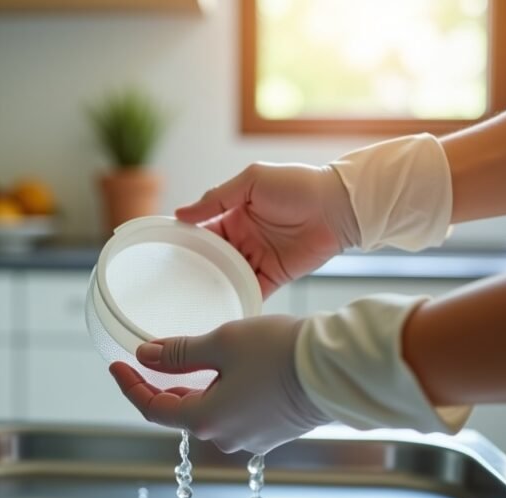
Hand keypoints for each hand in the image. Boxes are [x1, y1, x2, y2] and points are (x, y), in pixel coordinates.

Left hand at [108, 315, 329, 454]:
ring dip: (198, 389)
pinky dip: (225, 394)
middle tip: (152, 357)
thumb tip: (145, 356)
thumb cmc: (280, 353)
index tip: (117, 365)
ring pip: (211, 413)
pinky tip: (233, 372)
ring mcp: (252, 438)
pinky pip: (238, 414)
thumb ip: (179, 353)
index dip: (130, 386)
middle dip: (164, 386)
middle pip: (181, 413)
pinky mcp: (274, 432)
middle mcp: (226, 437)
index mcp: (206, 420)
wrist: (337, 369)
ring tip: (197, 360)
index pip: (152, 409)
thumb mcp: (222, 343)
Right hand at [176, 163, 359, 297]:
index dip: (187, 242)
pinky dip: (239, 300)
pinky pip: (252, 291)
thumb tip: (182, 214)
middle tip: (172, 285)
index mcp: (235, 214)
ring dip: (214, 287)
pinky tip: (222, 309)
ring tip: (190, 302)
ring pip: (229, 277)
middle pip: (213, 258)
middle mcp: (244, 238)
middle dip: (196, 269)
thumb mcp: (252, 181)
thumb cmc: (298, 185)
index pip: (203, 231)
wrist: (339, 205)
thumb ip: (217, 198)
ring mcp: (259, 258)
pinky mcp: (275, 275)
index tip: (166, 254)